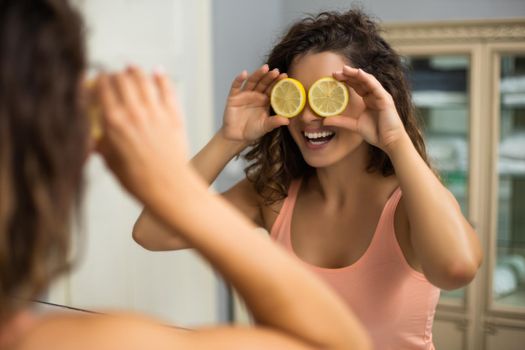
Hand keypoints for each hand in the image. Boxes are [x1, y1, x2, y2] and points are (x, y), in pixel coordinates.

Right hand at [95, 66, 190, 202]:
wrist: (169, 187)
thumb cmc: (139, 180)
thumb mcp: (111, 163)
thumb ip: (101, 146)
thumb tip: (92, 141)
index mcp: (113, 122)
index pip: (102, 88)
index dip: (98, 80)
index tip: (97, 80)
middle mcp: (133, 112)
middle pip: (122, 79)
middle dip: (116, 75)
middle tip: (114, 75)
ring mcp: (155, 111)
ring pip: (143, 79)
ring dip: (136, 71)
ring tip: (132, 68)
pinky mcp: (174, 115)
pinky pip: (167, 89)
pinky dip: (161, 77)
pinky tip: (158, 72)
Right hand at [221, 64, 289, 142]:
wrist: (237, 137)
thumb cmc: (253, 130)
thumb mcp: (265, 126)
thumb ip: (274, 122)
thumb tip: (287, 121)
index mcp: (265, 100)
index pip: (272, 88)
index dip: (278, 82)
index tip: (285, 76)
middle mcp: (256, 95)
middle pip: (263, 82)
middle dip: (269, 76)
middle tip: (276, 71)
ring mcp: (245, 94)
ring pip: (252, 81)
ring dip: (258, 74)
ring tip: (265, 68)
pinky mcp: (233, 97)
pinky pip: (236, 86)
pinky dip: (239, 79)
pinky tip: (244, 73)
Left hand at [326, 66, 406, 152]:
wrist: (389, 141)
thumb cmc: (376, 133)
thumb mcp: (354, 125)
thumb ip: (341, 121)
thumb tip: (324, 120)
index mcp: (368, 99)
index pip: (356, 86)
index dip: (346, 80)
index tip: (333, 77)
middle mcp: (374, 95)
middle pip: (360, 80)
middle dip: (348, 75)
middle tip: (335, 73)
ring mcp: (381, 96)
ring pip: (368, 80)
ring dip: (356, 73)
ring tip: (344, 69)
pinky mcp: (385, 99)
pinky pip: (376, 86)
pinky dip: (367, 79)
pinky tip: (359, 73)